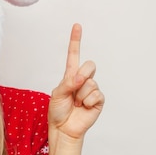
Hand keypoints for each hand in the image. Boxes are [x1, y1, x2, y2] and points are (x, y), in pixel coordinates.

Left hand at [48, 24, 103, 140]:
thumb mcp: (57, 95)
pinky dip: (87, 102)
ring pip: (91, 82)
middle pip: (89, 65)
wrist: (64, 128)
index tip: (77, 26)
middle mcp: (82, 80)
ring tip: (76, 103)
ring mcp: (91, 89)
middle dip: (82, 76)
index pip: (74, 55)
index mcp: (70, 75)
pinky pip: (96, 94)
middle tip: (74, 89)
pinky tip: (83, 107)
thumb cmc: (58, 111)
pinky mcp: (98, 100)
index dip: (75, 40)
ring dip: (81, 95)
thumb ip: (68, 83)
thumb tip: (82, 78)